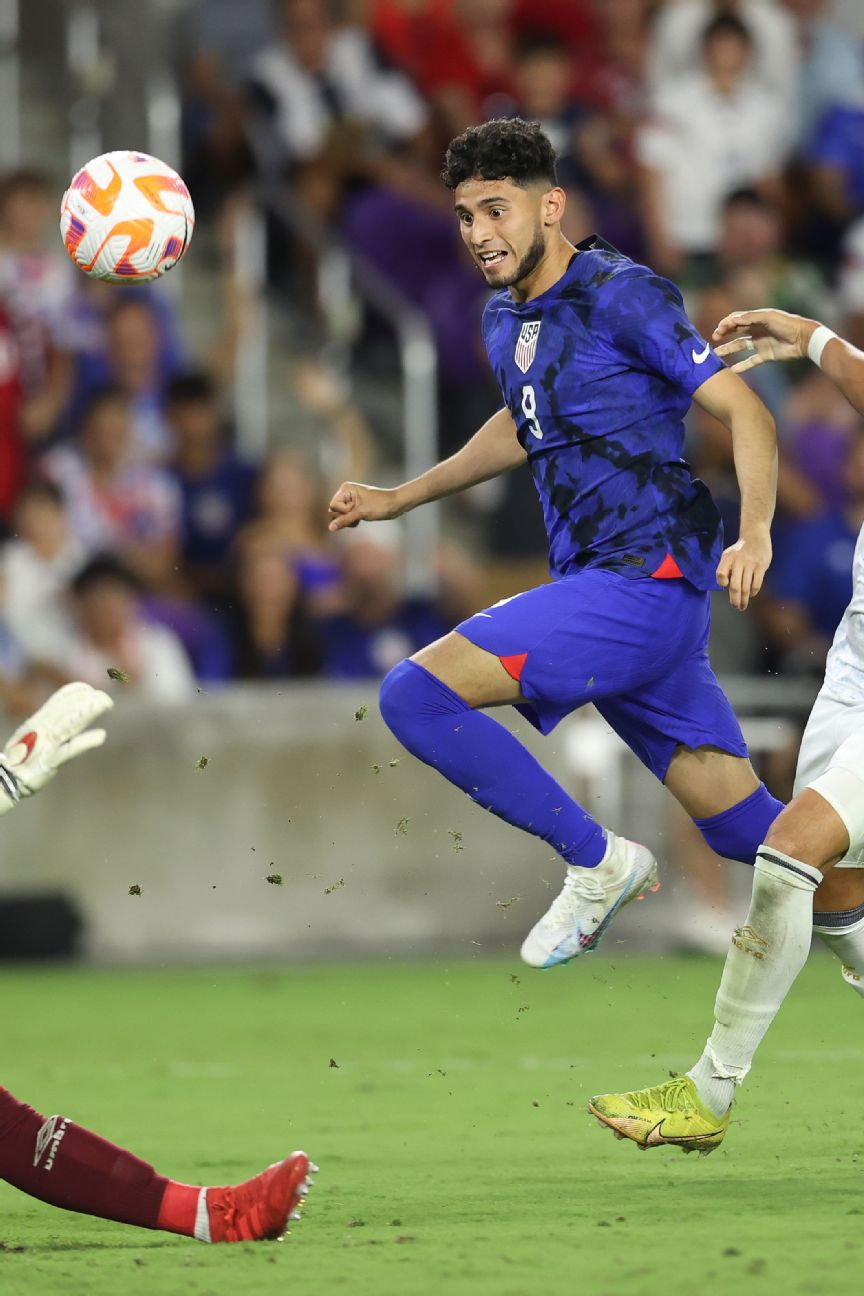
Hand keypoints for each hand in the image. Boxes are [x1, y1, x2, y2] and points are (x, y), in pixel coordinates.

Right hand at [0, 682, 113, 814]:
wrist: (5, 780)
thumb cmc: (21, 757)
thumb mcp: (32, 734)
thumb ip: (49, 722)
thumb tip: (67, 712)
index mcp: (38, 721)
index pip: (59, 699)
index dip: (76, 691)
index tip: (91, 689)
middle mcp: (42, 728)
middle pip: (68, 709)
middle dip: (88, 700)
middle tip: (106, 698)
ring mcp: (47, 744)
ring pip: (70, 724)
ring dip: (88, 712)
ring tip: (106, 704)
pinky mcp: (50, 762)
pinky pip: (70, 750)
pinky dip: (86, 741)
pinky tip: (101, 735)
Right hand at [327, 481, 400, 531]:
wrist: (395, 504)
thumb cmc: (380, 505)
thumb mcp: (360, 513)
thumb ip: (344, 520)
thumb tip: (330, 528)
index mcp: (346, 488)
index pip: (333, 506)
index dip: (343, 512)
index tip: (356, 510)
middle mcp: (345, 492)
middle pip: (333, 511)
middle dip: (345, 517)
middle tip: (358, 515)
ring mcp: (349, 500)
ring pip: (339, 516)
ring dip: (348, 520)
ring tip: (360, 518)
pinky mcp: (354, 507)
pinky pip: (345, 517)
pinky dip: (351, 521)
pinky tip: (360, 519)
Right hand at [712, 308, 816, 371]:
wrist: (804, 339)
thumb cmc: (787, 324)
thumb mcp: (768, 317)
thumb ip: (750, 318)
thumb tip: (732, 319)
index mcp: (757, 319)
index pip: (737, 319)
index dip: (726, 323)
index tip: (719, 330)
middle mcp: (757, 330)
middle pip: (736, 332)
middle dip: (724, 334)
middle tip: (715, 338)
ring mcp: (761, 343)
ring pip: (740, 347)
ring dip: (728, 349)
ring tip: (717, 354)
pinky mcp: (766, 355)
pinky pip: (751, 361)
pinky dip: (742, 366)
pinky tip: (732, 370)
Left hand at [716, 532, 771, 610]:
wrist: (755, 535)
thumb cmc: (739, 550)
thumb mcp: (728, 555)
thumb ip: (726, 569)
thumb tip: (727, 587)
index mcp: (727, 559)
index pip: (720, 574)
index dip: (722, 583)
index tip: (726, 586)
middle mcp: (738, 562)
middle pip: (735, 586)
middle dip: (735, 600)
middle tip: (736, 607)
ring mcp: (750, 564)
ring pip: (746, 587)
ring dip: (744, 599)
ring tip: (743, 606)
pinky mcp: (761, 566)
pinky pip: (756, 583)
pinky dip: (753, 592)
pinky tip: (751, 594)